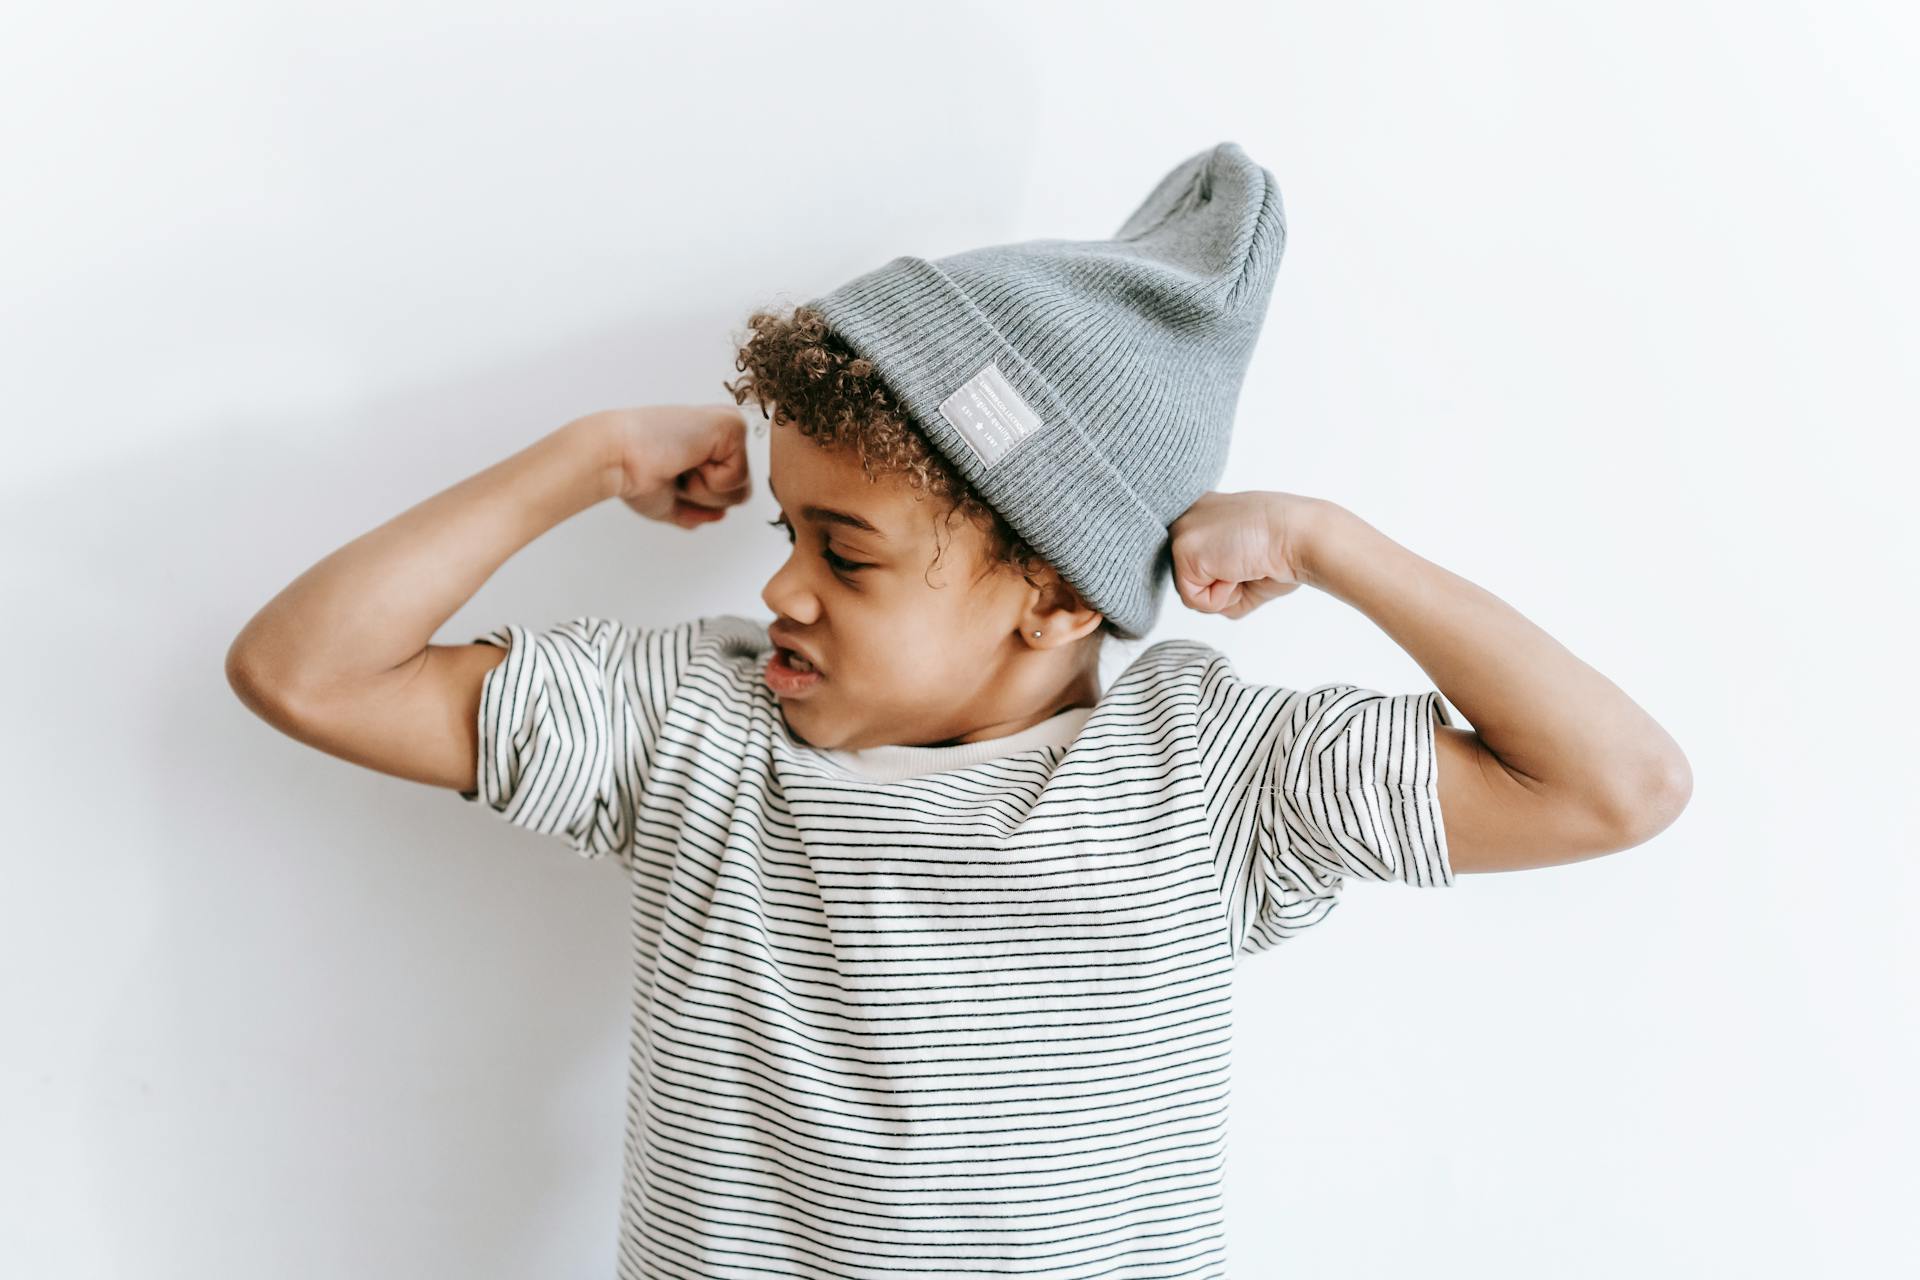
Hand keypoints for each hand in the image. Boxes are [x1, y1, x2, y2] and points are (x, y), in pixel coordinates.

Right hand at [579, 404, 753, 529]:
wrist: (616, 457)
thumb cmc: (633, 474)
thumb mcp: (668, 501)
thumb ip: (696, 510)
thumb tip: (721, 516)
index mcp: (709, 444)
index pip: (729, 492)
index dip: (698, 499)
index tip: (669, 475)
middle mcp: (722, 433)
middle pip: (741, 493)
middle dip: (704, 497)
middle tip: (674, 471)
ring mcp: (730, 426)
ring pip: (742, 489)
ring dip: (704, 490)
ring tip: (679, 464)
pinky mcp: (732, 426)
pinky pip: (737, 477)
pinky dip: (708, 480)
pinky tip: (686, 458)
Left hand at [1169, 490, 1323, 618]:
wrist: (1300, 535)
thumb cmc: (1286, 548)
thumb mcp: (1246, 562)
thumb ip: (1218, 578)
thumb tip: (1206, 600)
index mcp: (1205, 513)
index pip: (1196, 562)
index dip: (1221, 575)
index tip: (1247, 559)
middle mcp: (1189, 516)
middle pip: (1191, 579)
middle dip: (1222, 585)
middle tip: (1249, 561)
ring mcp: (1182, 530)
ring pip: (1191, 590)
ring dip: (1223, 591)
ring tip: (1245, 562)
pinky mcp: (1182, 549)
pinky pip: (1193, 599)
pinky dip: (1221, 597)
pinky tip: (1238, 568)